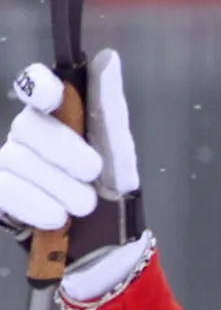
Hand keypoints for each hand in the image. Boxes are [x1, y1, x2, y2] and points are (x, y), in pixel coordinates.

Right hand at [0, 49, 148, 301]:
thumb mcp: (119, 154)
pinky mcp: (3, 198)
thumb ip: (110, 108)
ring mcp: (12, 166)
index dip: (38, 85)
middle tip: (93, 175)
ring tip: (84, 208)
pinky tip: (56, 218)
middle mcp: (29, 138)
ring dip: (56, 186)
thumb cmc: (114, 197)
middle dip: (63, 151)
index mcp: (57, 119)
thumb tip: (108, 58)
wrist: (110, 252)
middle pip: (29, 127)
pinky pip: (5, 190)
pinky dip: (33, 204)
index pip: (34, 87)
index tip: (54, 95)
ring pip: (17, 160)